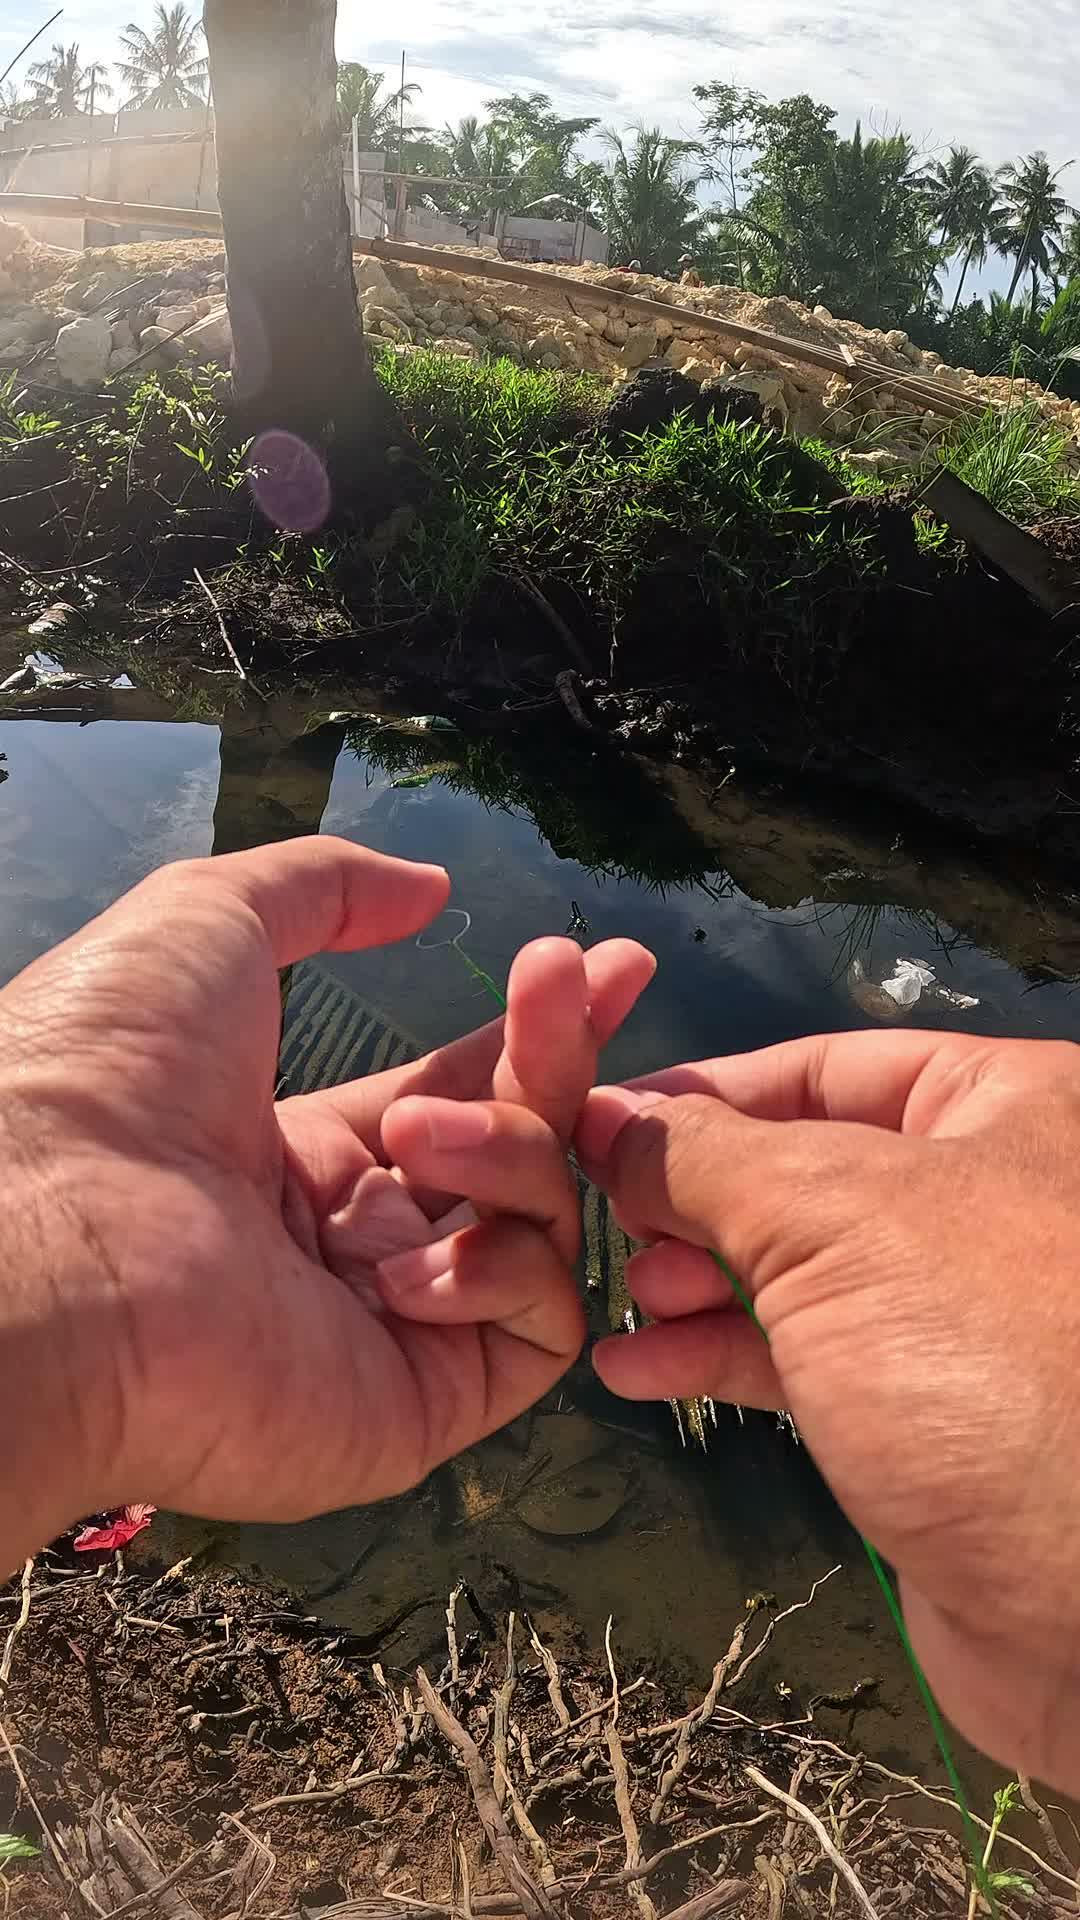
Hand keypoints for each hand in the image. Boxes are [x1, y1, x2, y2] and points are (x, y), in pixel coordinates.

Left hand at [0, 838, 652, 1570]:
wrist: (56, 1228)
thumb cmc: (107, 1070)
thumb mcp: (211, 919)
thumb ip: (327, 887)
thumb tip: (430, 887)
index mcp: (305, 1156)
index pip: (462, 1093)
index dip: (537, 1032)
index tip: (613, 966)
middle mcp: (357, 1245)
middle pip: (517, 1148)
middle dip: (561, 1057)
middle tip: (586, 978)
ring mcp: (392, 1329)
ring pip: (539, 1226)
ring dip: (505, 1151)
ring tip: (417, 1135)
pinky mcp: (418, 1406)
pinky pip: (535, 1327)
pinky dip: (501, 1271)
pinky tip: (405, 1255)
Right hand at [576, 1031, 1079, 1791]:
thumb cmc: (976, 1357)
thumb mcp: (832, 1217)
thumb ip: (704, 1156)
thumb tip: (606, 1116)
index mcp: (1004, 1107)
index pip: (822, 1068)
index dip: (702, 1093)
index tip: (590, 1123)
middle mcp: (986, 1194)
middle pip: (801, 1167)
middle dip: (693, 1197)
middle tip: (603, 1224)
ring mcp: (953, 1311)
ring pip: (793, 1269)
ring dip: (693, 1282)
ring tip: (626, 1304)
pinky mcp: (920, 1414)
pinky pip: (801, 1357)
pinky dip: (716, 1355)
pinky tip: (636, 1370)